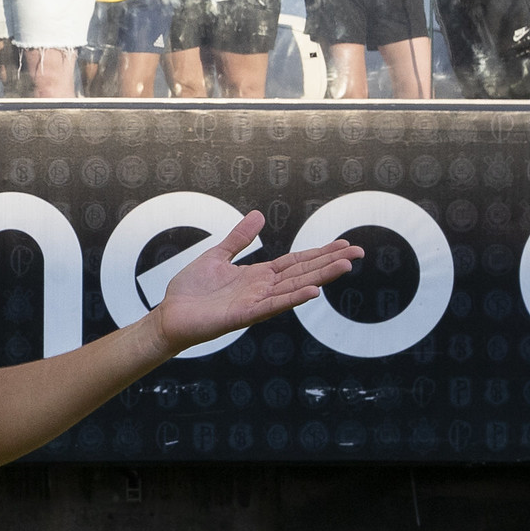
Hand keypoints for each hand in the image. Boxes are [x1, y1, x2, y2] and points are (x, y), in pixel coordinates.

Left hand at [150, 211, 361, 355]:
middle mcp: (262, 289)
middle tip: (358, 251)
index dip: (319, 252)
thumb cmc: (191, 290)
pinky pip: (273, 306)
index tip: (343, 244)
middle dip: (330, 262)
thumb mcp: (217, 255)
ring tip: (344, 266)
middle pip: (302, 272)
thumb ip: (239, 239)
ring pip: (294, 287)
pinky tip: (312, 291)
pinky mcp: (244, 315)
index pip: (296, 262)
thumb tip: (259, 215)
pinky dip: (293, 298)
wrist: (171, 314)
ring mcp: (256, 302)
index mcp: (257, 276)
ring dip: (320, 277)